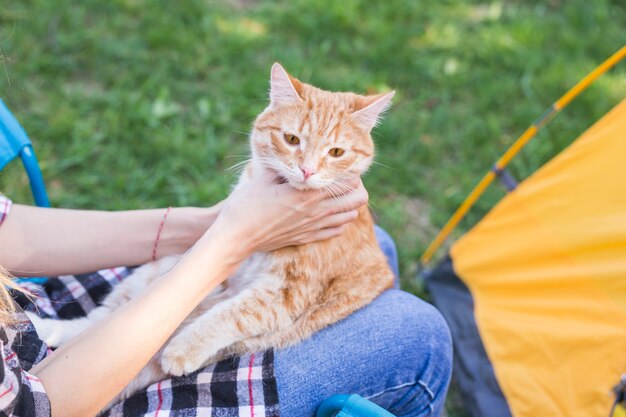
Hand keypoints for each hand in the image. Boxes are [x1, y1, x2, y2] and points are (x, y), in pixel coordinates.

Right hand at [207, 173, 367, 258]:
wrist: (236, 237)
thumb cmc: (246, 204)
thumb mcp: (264, 176)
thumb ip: (284, 164)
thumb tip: (294, 149)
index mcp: (308, 193)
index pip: (348, 181)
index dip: (350, 171)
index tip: (341, 163)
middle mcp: (316, 212)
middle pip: (357, 199)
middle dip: (357, 186)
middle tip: (345, 178)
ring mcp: (313, 227)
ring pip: (350, 216)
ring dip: (349, 203)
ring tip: (338, 194)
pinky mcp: (307, 238)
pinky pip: (336, 231)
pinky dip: (340, 220)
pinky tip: (330, 212)